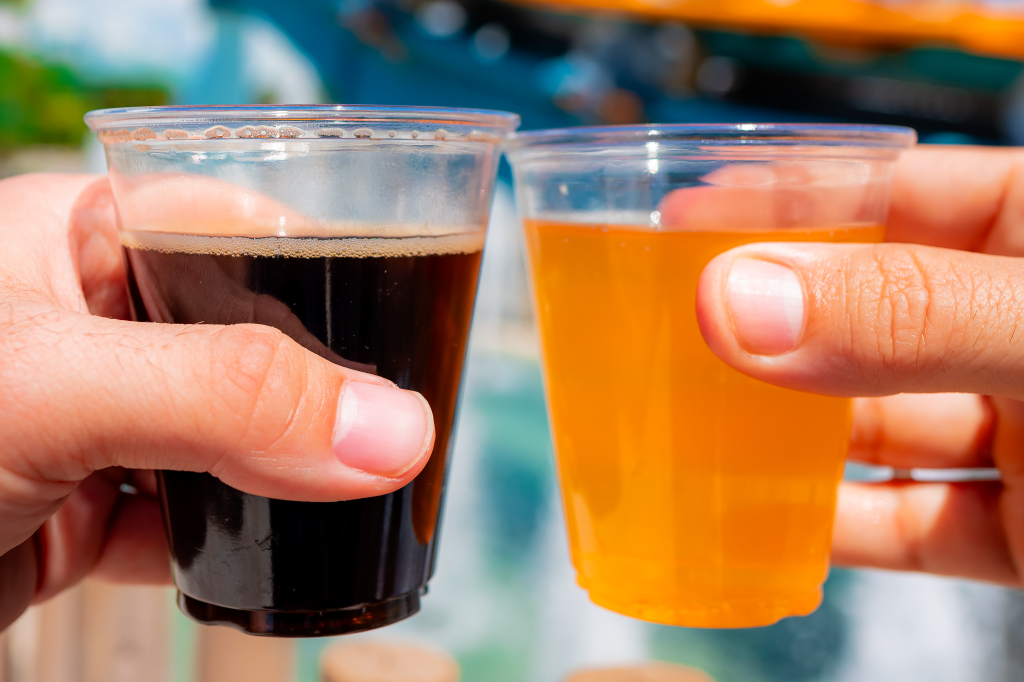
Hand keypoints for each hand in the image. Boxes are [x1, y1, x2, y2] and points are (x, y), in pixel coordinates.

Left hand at [0, 174, 434, 630]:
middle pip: (252, 336)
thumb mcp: (56, 386)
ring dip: (289, 469)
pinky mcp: (90, 503)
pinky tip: (274, 549)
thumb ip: (229, 398)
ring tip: (362, 487)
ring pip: (234, 431)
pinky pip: (198, 511)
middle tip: (397, 424)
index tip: (411, 327)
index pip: (244, 224)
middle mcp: (96, 319)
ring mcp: (98, 417)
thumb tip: (394, 431)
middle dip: (322, 385)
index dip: (337, 265)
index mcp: (77, 234)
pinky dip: (243, 538)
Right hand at [694, 146, 1023, 585]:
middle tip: (666, 329)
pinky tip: (767, 524)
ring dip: (787, 437)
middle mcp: (1016, 332)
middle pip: (866, 317)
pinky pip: (912, 526)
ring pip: (878, 427)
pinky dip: (838, 530)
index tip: (680, 217)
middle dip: (768, 327)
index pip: (896, 193)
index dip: (786, 199)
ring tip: (688, 431)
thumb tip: (736, 303)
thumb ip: (906, 316)